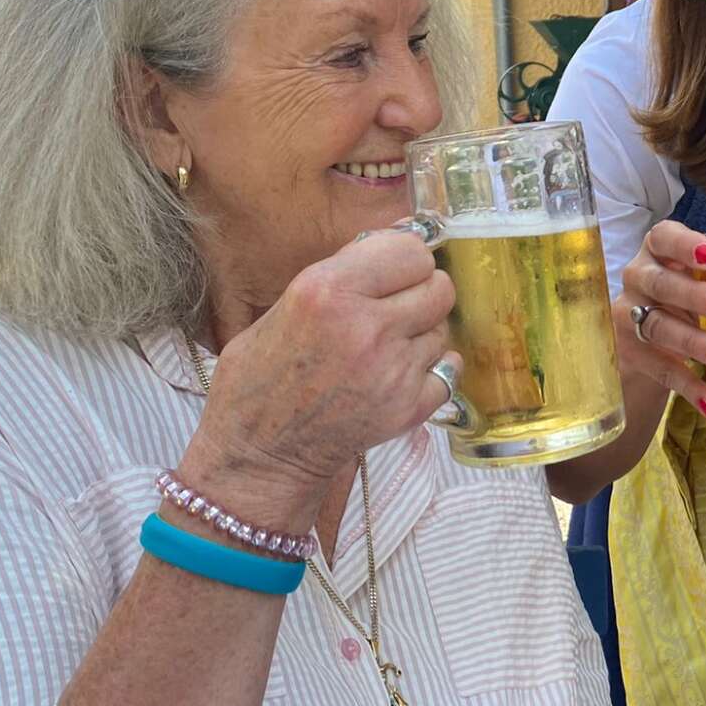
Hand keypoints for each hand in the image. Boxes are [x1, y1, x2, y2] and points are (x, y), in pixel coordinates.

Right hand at [179, 227, 460, 527]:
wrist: (258, 454)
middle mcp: (367, 326)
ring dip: (421, 335)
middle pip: (439, 288)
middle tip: (397, 308)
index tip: (394, 272)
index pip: (411, 251)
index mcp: (328, 290)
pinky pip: (448, 371)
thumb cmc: (259, 379)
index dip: (406, 261)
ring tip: (386, 349)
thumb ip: (340, 275)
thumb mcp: (285, 305)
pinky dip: (431, 373)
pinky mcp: (409, 407)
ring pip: (442, 330)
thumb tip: (388, 251)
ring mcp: (393, 369)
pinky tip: (400, 376)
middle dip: (421, 293)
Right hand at [613, 219, 705, 416]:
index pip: (662, 237)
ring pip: (657, 327)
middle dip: (693, 295)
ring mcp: (629, 317)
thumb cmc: (683, 296)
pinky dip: (688, 386)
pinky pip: (660, 370)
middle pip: (659, 284)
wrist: (641, 338)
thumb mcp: (697, 279)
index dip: (685, 244)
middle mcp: (638, 279)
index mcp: (657, 251)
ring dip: (693, 341)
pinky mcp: (632, 354)